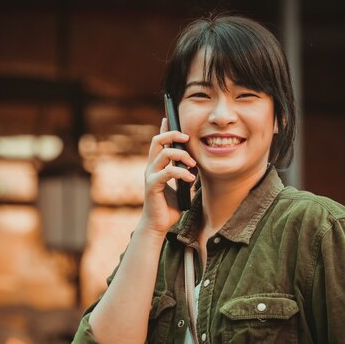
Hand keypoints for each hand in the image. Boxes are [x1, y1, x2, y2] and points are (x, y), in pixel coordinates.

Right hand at [138, 118, 195, 234]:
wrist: (157, 225)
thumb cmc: (168, 207)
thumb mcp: (180, 187)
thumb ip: (183, 174)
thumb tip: (194, 165)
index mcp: (156, 166)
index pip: (158, 142)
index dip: (164, 129)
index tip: (169, 118)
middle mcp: (151, 168)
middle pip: (157, 141)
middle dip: (172, 134)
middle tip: (187, 138)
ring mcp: (150, 176)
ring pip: (163, 153)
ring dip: (181, 155)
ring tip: (193, 163)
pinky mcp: (152, 186)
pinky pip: (167, 172)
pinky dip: (181, 173)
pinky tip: (190, 178)